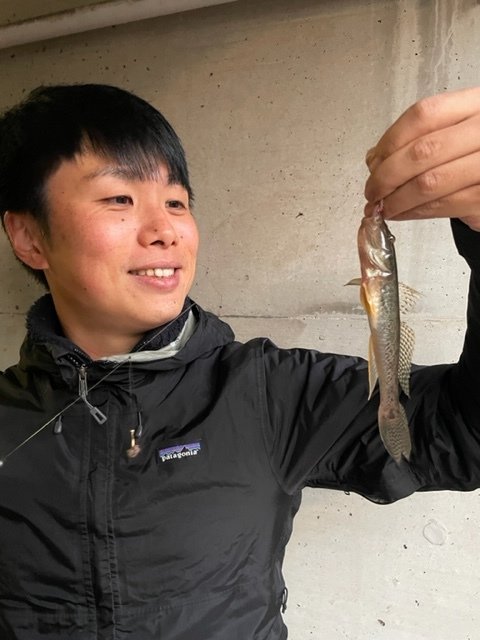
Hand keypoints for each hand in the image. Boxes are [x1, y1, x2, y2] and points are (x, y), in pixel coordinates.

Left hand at [364, 87, 479, 230]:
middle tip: (372, 190)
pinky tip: (402, 212)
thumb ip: (418, 138)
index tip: (374, 161)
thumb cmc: (477, 152)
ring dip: (396, 200)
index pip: (425, 115)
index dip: (390, 140)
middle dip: (387, 176)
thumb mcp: (455, 132)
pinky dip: (413, 213)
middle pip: (423, 151)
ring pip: (429, 184)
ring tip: (382, 207)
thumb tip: (375, 159)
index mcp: (476, 105)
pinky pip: (441, 207)